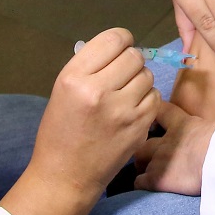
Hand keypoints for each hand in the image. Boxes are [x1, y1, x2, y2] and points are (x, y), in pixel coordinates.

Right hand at [0, 28, 159, 214]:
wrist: (65, 176)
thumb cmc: (60, 130)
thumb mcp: (63, 90)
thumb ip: (89, 66)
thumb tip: (118, 47)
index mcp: (75, 77)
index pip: (113, 39)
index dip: (122, 40)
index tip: (120, 48)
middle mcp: (99, 90)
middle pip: (134, 56)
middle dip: (131, 61)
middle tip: (122, 74)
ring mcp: (122, 110)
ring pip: (147, 75)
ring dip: (139, 80)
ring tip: (125, 93)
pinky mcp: (139, 127)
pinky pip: (155, 97)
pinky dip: (147, 98)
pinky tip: (133, 108)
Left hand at [134, 101, 214, 195]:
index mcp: (183, 124)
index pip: (162, 110)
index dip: (154, 112)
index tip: (151, 116)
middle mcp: (167, 140)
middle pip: (143, 138)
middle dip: (142, 144)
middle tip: (146, 152)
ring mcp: (159, 159)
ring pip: (138, 159)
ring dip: (141, 165)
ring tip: (145, 171)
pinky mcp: (157, 179)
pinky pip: (139, 182)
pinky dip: (140, 184)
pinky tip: (145, 186)